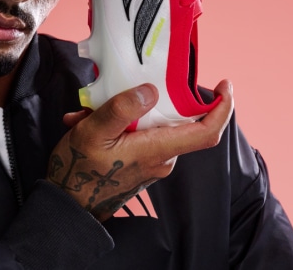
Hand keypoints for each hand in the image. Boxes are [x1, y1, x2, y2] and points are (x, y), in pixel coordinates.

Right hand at [47, 80, 233, 220]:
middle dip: (150, 98)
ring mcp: (151, 163)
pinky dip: (118, 125)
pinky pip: (139, 136)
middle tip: (118, 87)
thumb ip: (122, 109)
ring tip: (89, 112)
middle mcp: (161, 158)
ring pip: (152, 125)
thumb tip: (151, 91)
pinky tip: (88, 123)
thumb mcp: (93, 132)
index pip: (206, 132)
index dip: (221, 109)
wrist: (68, 206)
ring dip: (124, 112)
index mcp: (157, 150)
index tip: (223, 86)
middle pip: (175, 120)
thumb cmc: (79, 171)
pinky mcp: (140, 164)